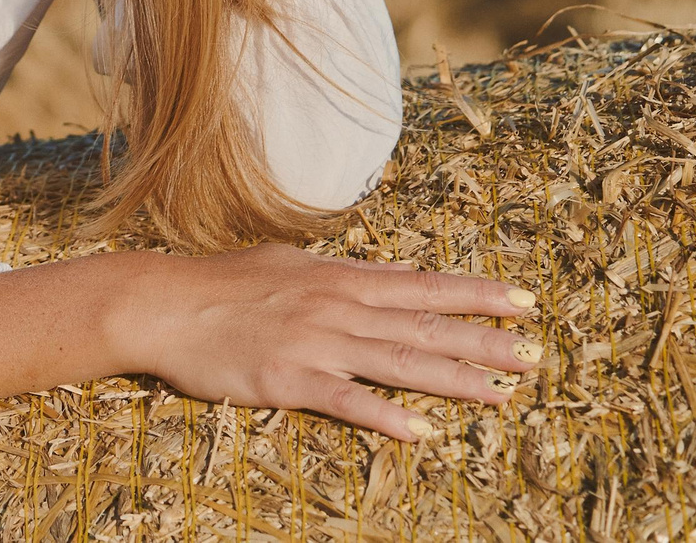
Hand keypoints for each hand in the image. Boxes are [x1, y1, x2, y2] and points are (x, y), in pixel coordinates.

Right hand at [118, 244, 539, 439]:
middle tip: (536, 354)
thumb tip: (375, 273)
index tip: (523, 301)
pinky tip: (420, 431)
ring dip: (454, 378)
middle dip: (484, 340)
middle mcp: (335, 306)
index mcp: (337, 277)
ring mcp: (314, 342)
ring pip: (397, 361)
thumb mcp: (285, 264)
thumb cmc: (219, 284)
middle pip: (422, 324)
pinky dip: (384, 414)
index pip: (420, 285)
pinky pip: (345, 400)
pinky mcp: (287, 378)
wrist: (159, 303)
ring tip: (503, 393)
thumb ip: (335, 274)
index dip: (474, 294)